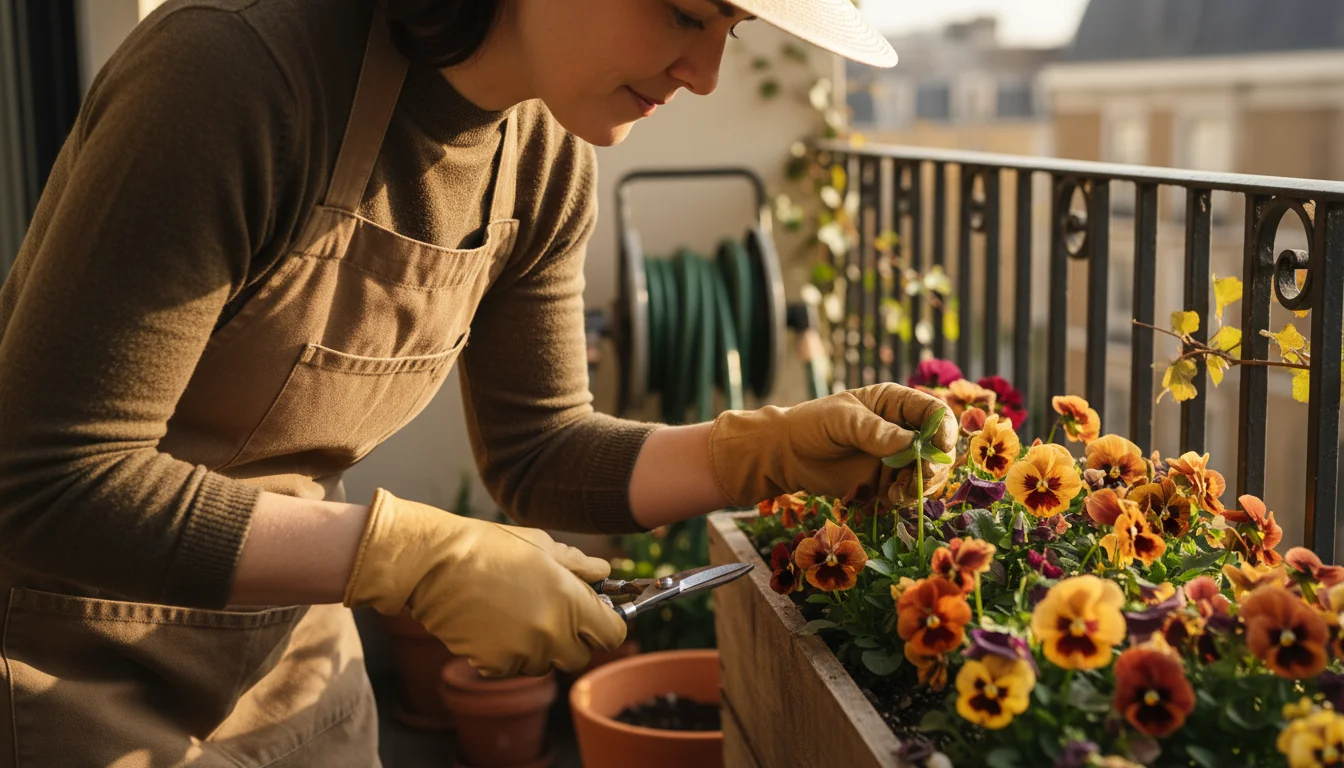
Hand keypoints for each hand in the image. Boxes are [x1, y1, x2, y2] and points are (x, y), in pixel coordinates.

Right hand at [343, 489, 626, 677]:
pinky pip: (514, 668)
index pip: (613, 634)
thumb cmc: (489, 548)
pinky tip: (494, 624)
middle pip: (580, 656)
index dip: (606, 624)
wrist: (435, 565)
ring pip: (546, 664)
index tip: (595, 615)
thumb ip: (580, 566)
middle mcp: (552, 633)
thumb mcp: (542, 545)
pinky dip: (509, 654)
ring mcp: (523, 653)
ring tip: (516, 612)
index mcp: (571, 602)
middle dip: (573, 639)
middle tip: (554, 614)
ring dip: (540, 647)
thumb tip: (604, 573)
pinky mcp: (494, 666)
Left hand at [707, 382, 957, 507]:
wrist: (787, 455)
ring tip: (897, 493)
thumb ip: (874, 431)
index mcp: (895, 404)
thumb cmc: (812, 425)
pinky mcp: (885, 481)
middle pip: (938, 448)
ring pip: (927, 475)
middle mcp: (902, 430)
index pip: (934, 413)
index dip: (943, 430)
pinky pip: (908, 493)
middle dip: (934, 466)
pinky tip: (886, 499)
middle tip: (918, 479)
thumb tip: (909, 443)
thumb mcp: (842, 420)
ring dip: (919, 487)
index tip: (937, 448)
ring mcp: (896, 458)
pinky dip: (903, 498)